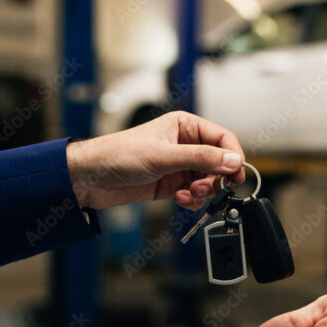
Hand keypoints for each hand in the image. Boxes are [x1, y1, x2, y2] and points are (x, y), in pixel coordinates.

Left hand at [66, 111, 244, 209]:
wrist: (91, 178)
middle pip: (219, 162)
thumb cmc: (118, 155)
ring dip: (203, 191)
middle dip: (216, 178)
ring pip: (208, 180)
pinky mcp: (172, 184)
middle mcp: (184, 144)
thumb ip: (201, 158)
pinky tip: (180, 200)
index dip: (233, 156)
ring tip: (189, 194)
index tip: (236, 174)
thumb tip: (233, 161)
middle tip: (208, 188)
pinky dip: (192, 200)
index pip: (223, 139)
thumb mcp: (164, 156)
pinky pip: (195, 194)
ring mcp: (179, 165)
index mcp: (184, 126)